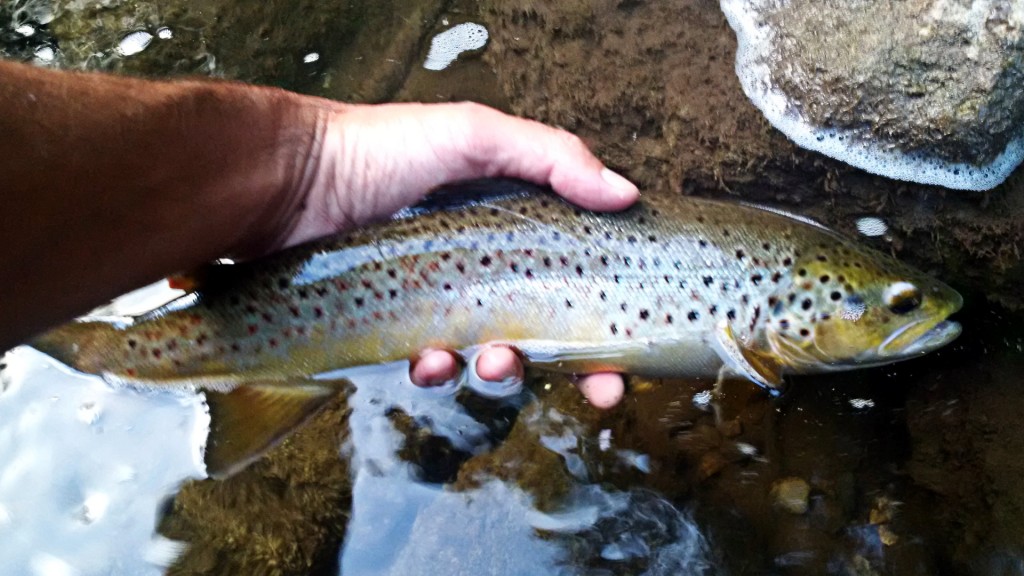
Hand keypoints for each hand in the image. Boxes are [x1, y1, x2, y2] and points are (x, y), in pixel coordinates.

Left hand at [289, 102, 636, 407]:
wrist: (291, 183)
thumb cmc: (382, 148)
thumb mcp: (473, 135)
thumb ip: (550, 156)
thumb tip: (625, 194)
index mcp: (516, 224)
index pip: (580, 272)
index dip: (611, 315)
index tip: (634, 350)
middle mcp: (486, 266)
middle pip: (551, 327)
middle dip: (581, 367)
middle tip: (602, 391)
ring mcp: (444, 302)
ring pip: (494, 355)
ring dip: (506, 369)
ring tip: (493, 361)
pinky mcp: (400, 332)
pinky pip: (433, 366)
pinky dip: (439, 370)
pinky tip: (430, 359)